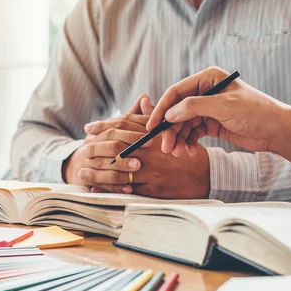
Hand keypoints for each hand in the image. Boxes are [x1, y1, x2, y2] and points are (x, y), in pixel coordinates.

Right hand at [62, 95, 152, 192]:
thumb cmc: (104, 147)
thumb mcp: (116, 131)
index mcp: (99, 132)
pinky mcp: (87, 181)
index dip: (134, 131)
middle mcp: (90, 145)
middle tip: (147, 150)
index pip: (116, 127)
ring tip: (137, 168)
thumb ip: (131, 117)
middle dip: (129, 147)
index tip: (151, 135)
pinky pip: (102, 184)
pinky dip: (116, 187)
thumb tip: (145, 97)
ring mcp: (87, 163)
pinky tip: (130, 189)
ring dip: (122, 167)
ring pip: (105, 165)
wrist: (76, 167)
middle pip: (110, 144)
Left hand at [84, 99, 209, 198]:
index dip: (104, 127)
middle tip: (81, 150)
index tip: (89, 127)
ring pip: (118, 172)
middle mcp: (151, 153)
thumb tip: (143, 100)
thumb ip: (156, 117)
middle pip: (116, 150)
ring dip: (98, 174)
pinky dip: (110, 190)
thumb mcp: (176, 131)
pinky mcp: (153, 190)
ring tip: (82, 173)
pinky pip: (127, 190)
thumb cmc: (189, 152)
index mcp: (155, 136)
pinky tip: (96, 191)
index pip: (124, 127)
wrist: (209, 176)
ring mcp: (152, 172)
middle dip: (96, 150)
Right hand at [147, 66, 290, 172]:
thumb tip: (169, 114)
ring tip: (178, 153)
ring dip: (179, 138)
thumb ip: (194, 108)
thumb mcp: (223, 107)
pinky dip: (189, 142)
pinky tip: (189, 151)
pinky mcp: (212, 123)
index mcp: (208, 79)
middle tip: (166, 148)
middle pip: (178, 110)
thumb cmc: (256, 112)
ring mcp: (208, 108)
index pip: (177, 92)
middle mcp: (206, 92)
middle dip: (170, 129)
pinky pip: (193, 132)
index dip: (163, 109)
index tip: (152, 126)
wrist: (277, 130)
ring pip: (184, 124)